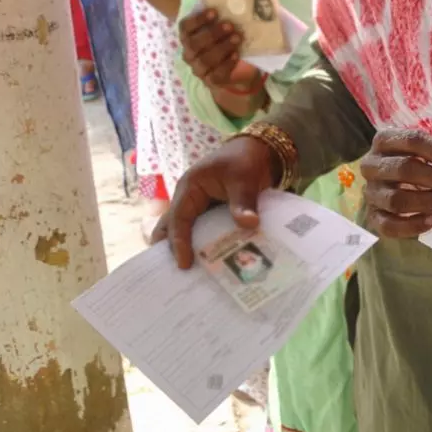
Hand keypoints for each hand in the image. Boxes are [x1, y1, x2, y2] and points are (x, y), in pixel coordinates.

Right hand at [152, 135, 276, 267]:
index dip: (178, 243)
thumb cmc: (245, 160)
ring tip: (193, 280)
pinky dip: (208, 248)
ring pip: (188, 234)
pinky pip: (205, 234)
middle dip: (170, 252)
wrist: (261, 151)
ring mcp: (200, 209)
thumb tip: (249, 224)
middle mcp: (189, 201)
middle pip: (172, 230)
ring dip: (190, 251)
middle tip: (176, 279)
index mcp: (189, 189)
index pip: (178, 219)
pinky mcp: (213, 216)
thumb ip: (244, 202)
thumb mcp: (244, 178)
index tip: (184, 264)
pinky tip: (216, 267)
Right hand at [178, 7, 265, 98]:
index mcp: (189, 37)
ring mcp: (199, 68)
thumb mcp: (227, 29)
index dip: (198, 19)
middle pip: (195, 43)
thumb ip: (224, 17)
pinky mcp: (211, 80)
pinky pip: (216, 74)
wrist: (240, 70)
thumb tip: (236, 0)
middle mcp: (190, 53)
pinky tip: (236, 55)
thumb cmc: (230, 42)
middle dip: (213, 33)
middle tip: (230, 25)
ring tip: (237, 38)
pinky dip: (227, 64)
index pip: (185, 27)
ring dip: (222, 47)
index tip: (214, 11)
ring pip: (205, 59)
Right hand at [359, 128, 431, 238]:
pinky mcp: (372, 215)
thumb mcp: (424, 149)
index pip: (411, 140)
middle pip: (403, 169)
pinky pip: (388, 225)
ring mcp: (370, 192)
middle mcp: (371, 165)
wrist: (394, 184)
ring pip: (395, 199)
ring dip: (428, 201)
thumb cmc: (417, 161)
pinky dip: (412, 225)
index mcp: (385, 140)